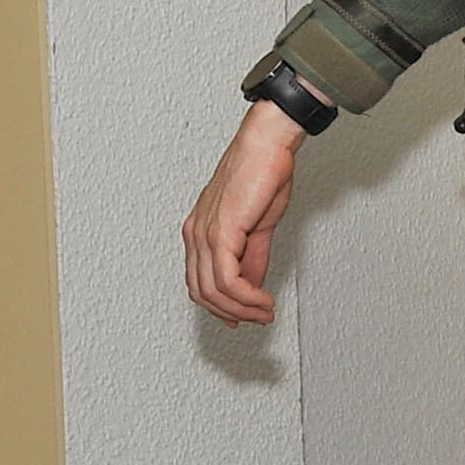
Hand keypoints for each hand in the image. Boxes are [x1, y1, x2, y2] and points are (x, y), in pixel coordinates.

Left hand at [184, 99, 310, 325]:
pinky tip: (262, 299)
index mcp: (200, 231)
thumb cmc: (264, 172)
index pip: (200, 281)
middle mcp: (195, 234)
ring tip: (265, 312)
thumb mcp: (259, 225)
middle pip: (201, 292)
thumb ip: (253, 257)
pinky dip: (246, 296)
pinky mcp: (220, 232)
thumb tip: (253, 283)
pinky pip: (227, 279)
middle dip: (232, 312)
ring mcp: (204, 233)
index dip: (219, 306)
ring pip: (213, 290)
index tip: (242, 316)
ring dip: (242, 308)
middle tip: (259, 319)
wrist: (268, 145)